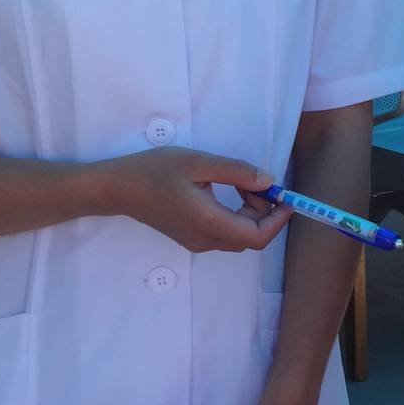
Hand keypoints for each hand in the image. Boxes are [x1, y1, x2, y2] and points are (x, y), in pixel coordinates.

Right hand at [103, 148, 293, 254]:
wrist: (118, 189)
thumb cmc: (154, 172)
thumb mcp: (198, 162)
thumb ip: (237, 172)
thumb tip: (269, 182)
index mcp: (209, 223)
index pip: (257, 237)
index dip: (278, 221)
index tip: (286, 198)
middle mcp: (205, 240)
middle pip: (251, 238)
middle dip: (266, 212)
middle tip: (261, 183)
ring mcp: (197, 242)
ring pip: (239, 236)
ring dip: (252, 213)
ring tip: (243, 183)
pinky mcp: (191, 237)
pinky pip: (224, 232)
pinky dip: (236, 214)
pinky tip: (226, 190)